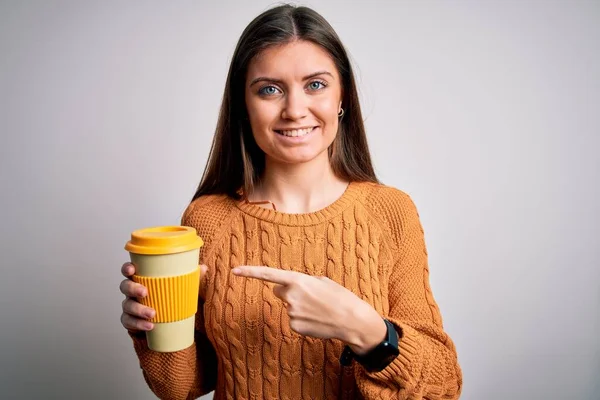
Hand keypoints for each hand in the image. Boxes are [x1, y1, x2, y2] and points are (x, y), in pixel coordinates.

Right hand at [119, 262, 208, 332]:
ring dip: (138, 309)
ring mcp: (130, 306)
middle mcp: (132, 292)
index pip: (129, 270)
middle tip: (145, 292)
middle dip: (133, 288)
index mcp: (142, 279)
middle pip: (125, 287)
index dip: (127, 268)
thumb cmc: (169, 298)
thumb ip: (191, 276)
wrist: (165, 322)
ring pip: (127, 306)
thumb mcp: (180, 286)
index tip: (132, 269)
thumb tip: (204, 267)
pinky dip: (138, 324)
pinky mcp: (131, 321)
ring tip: (152, 314)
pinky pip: (129, 322)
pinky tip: (149, 326)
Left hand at [232, 266, 385, 353]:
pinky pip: (294, 320)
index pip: (268, 274)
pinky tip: (317, 320)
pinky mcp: (294, 327)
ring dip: (300, 307)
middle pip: (279, 291)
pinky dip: (303, 319)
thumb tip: (290, 289)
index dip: (250, 272)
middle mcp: (290, 296)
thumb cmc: (340, 297)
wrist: (352, 320)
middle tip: (309, 296)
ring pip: (289, 307)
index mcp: (297, 280)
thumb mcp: (322, 281)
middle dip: (289, 292)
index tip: (234, 270)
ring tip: (319, 309)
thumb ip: (302, 282)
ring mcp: (291, 313)